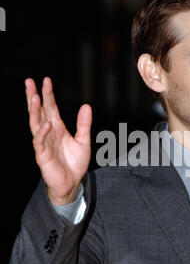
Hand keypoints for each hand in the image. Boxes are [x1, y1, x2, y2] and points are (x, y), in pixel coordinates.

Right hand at [25, 77, 91, 204]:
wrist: (72, 183)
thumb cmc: (75, 163)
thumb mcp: (83, 140)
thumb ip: (84, 124)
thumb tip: (86, 105)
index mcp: (57, 128)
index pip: (50, 107)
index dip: (47, 94)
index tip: (46, 80)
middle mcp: (48, 133)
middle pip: (38, 112)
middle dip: (33, 97)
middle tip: (29, 81)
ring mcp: (44, 144)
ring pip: (35, 124)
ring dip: (33, 111)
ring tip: (33, 97)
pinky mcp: (43, 156)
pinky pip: (40, 142)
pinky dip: (43, 133)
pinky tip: (46, 124)